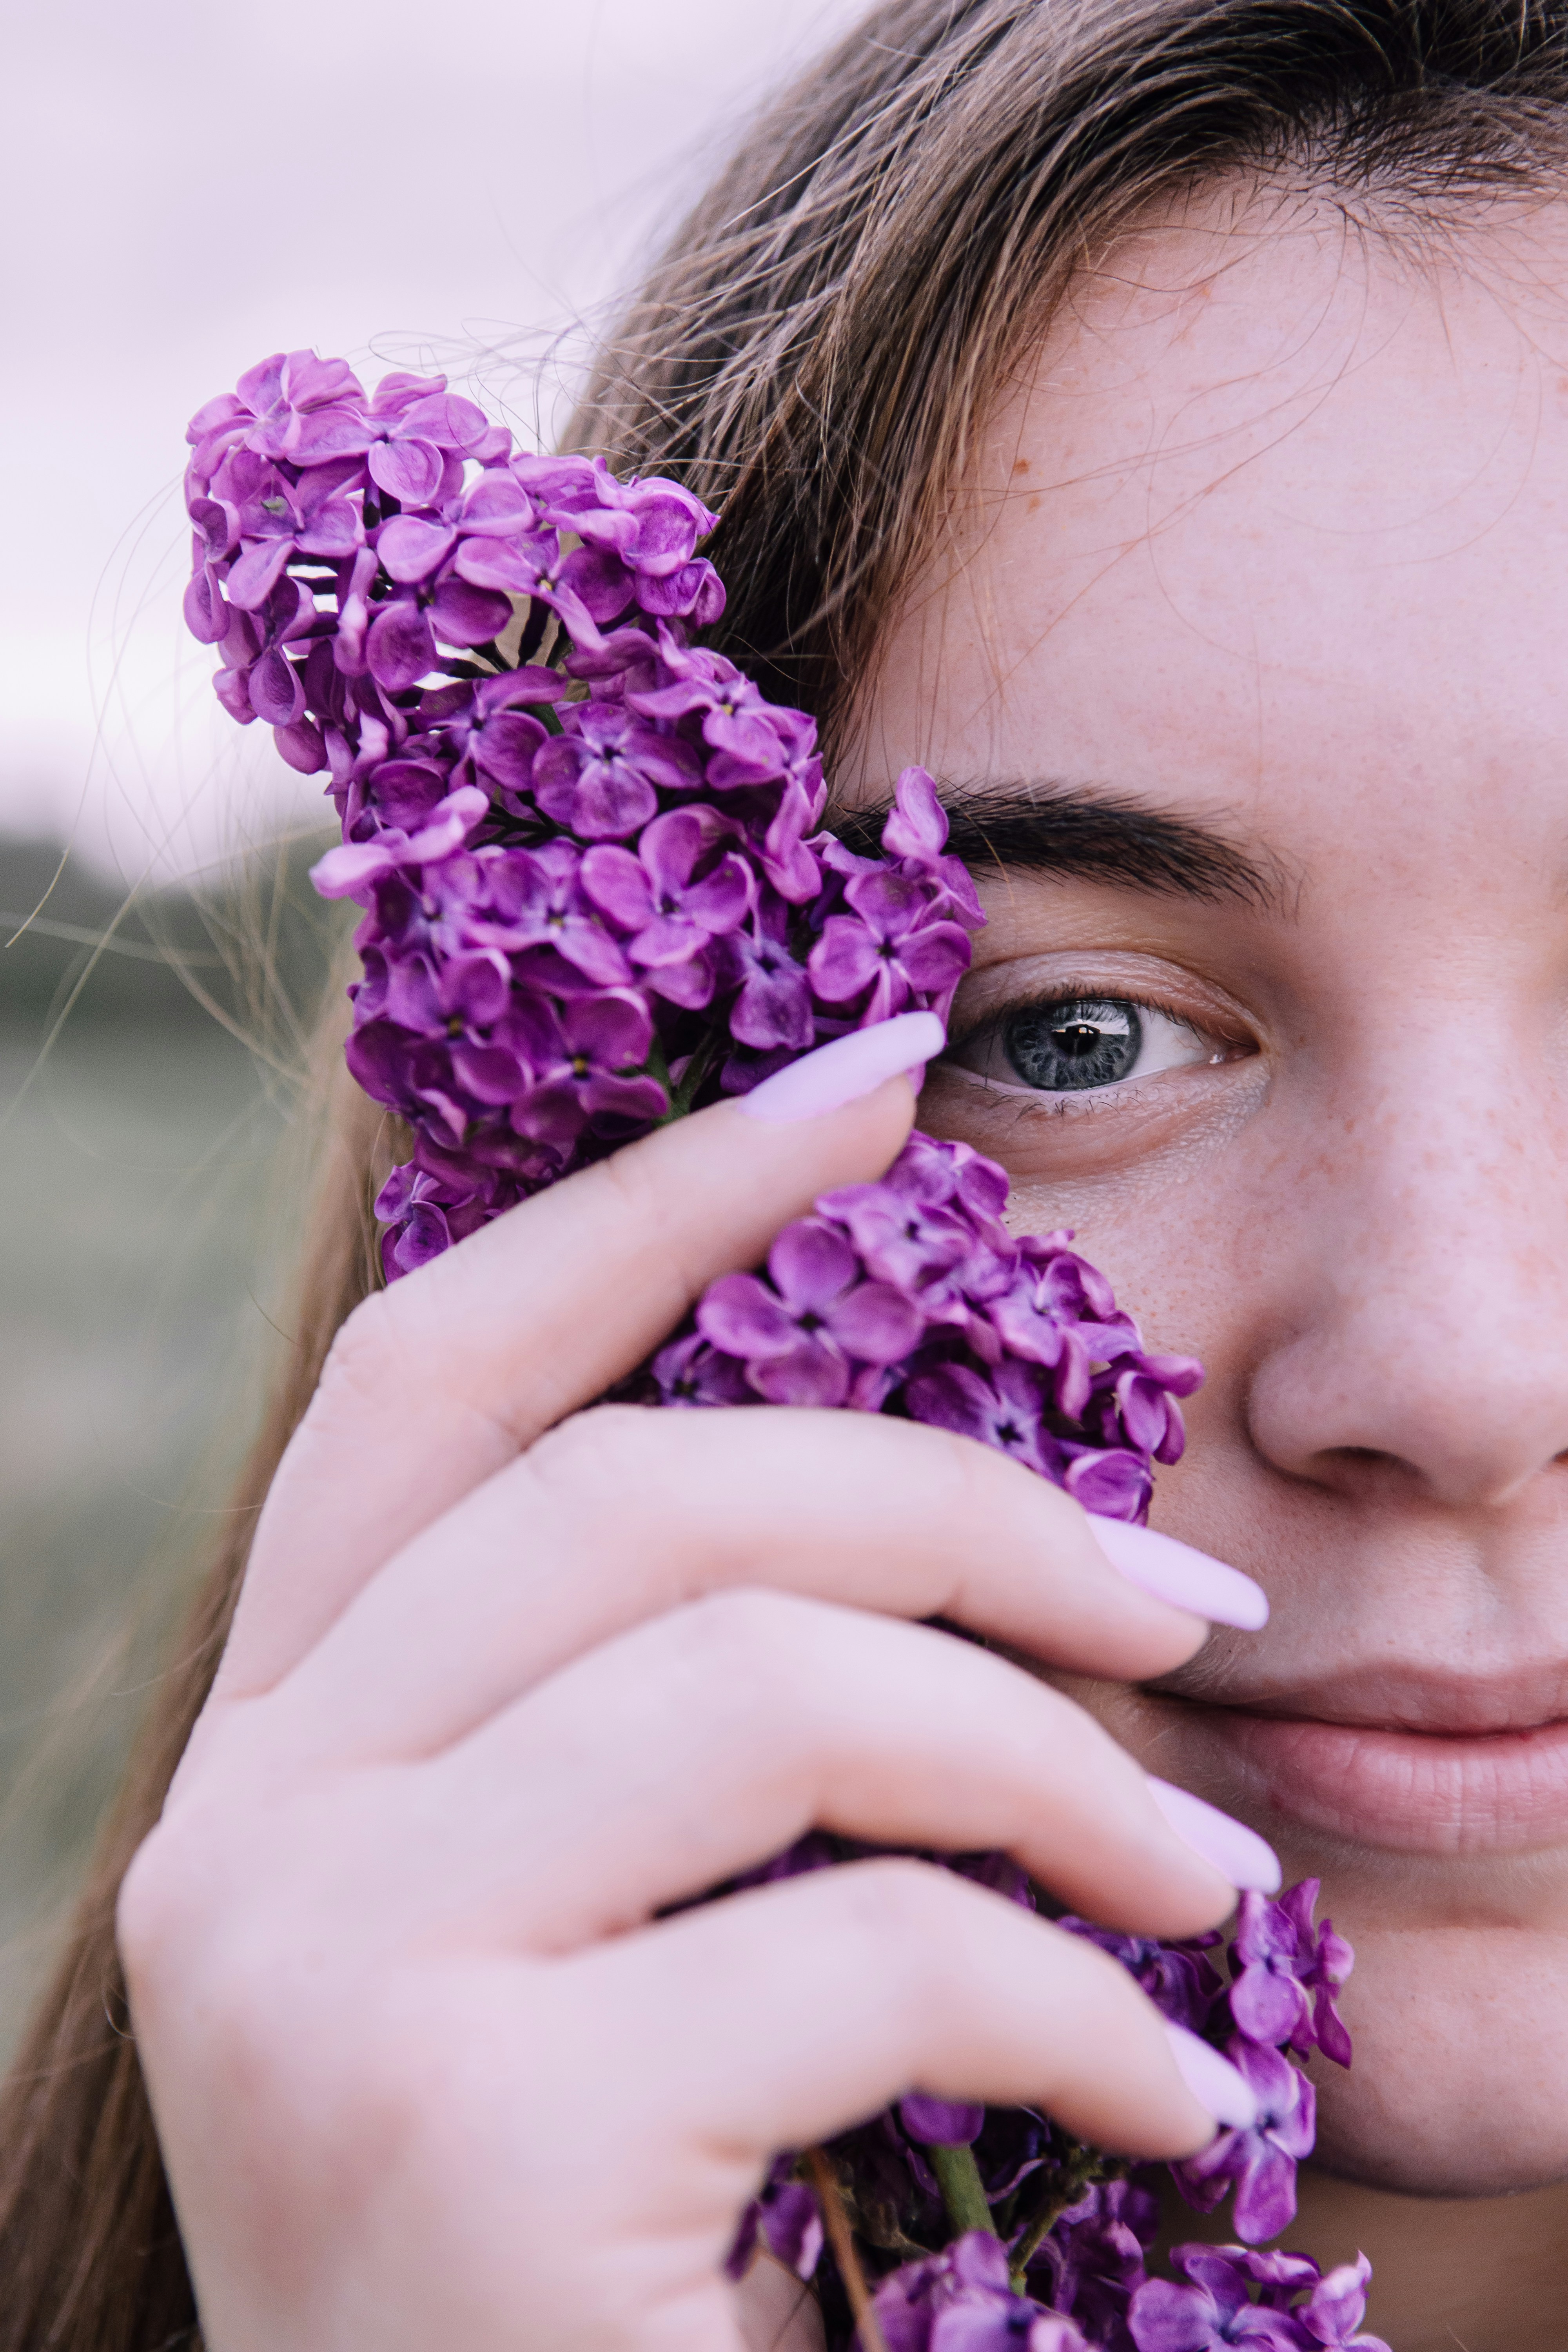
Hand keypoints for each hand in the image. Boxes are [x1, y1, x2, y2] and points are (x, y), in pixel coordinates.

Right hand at [119, 1045, 1267, 2351]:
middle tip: (1192, 1600)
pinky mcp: (456, 2142)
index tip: (868, 1087)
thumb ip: (675, 1725)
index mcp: (274, 1756)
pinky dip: (1069, 2001)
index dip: (651, 1201)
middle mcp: (238, 1832)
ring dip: (1048, 1762)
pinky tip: (1160, 2092)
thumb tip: (938, 1523)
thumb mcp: (615, 1940)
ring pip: (759, 1681)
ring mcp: (314, 1978)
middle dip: (959, 1509)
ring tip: (1204, 1876)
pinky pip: (857, 1947)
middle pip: (637, 1498)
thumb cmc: (618, 2256)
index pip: (440, 1372)